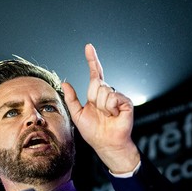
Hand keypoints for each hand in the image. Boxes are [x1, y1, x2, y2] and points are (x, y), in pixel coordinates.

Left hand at [62, 43, 140, 173]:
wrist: (107, 144)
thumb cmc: (93, 132)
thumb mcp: (77, 115)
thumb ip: (71, 99)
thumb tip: (65, 83)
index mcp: (96, 94)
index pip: (95, 73)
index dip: (92, 60)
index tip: (88, 46)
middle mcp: (107, 93)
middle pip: (96, 84)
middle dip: (94, 99)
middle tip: (100, 113)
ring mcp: (117, 96)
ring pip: (104, 91)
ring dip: (102, 106)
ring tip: (108, 115)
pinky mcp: (126, 102)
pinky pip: (113, 97)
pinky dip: (111, 108)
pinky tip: (115, 115)